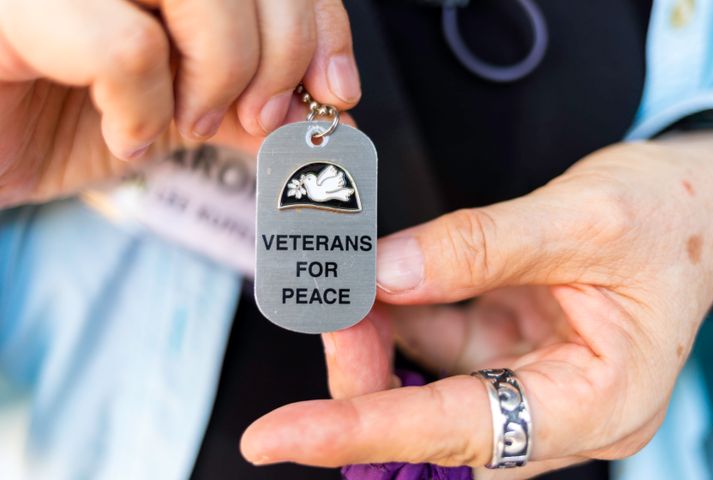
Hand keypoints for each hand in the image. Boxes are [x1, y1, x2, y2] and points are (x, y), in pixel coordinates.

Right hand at [0, 0, 357, 205]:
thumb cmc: (76, 114)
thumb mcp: (187, 105)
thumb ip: (257, 101)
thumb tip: (337, 114)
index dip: (319, 22)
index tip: (335, 91)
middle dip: (280, 54)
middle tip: (258, 117)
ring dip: (218, 73)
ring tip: (187, 121)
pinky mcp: (16, 7)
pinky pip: (125, 48)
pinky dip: (143, 110)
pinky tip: (126, 135)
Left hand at [241, 132, 712, 477]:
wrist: (699, 205)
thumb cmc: (669, 216)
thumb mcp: (582, 218)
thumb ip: (477, 247)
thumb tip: (380, 274)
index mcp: (596, 404)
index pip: (459, 435)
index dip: (361, 433)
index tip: (277, 438)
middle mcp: (557, 412)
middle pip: (432, 428)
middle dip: (362, 376)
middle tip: (326, 305)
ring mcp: (529, 383)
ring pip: (424, 387)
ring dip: (374, 341)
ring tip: (344, 282)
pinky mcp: (509, 351)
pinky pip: (436, 348)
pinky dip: (398, 316)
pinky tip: (378, 281)